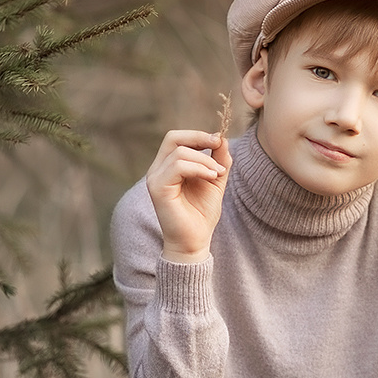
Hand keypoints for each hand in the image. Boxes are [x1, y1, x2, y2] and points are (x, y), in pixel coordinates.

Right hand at [145, 129, 230, 261]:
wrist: (195, 241)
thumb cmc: (201, 214)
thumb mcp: (215, 180)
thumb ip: (218, 160)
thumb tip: (222, 138)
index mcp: (168, 166)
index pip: (178, 139)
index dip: (198, 135)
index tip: (219, 141)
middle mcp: (158, 170)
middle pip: (173, 138)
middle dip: (199, 137)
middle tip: (218, 145)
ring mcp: (155, 178)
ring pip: (179, 152)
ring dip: (204, 159)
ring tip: (218, 173)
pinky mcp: (158, 188)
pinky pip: (177, 166)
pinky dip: (198, 167)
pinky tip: (211, 177)